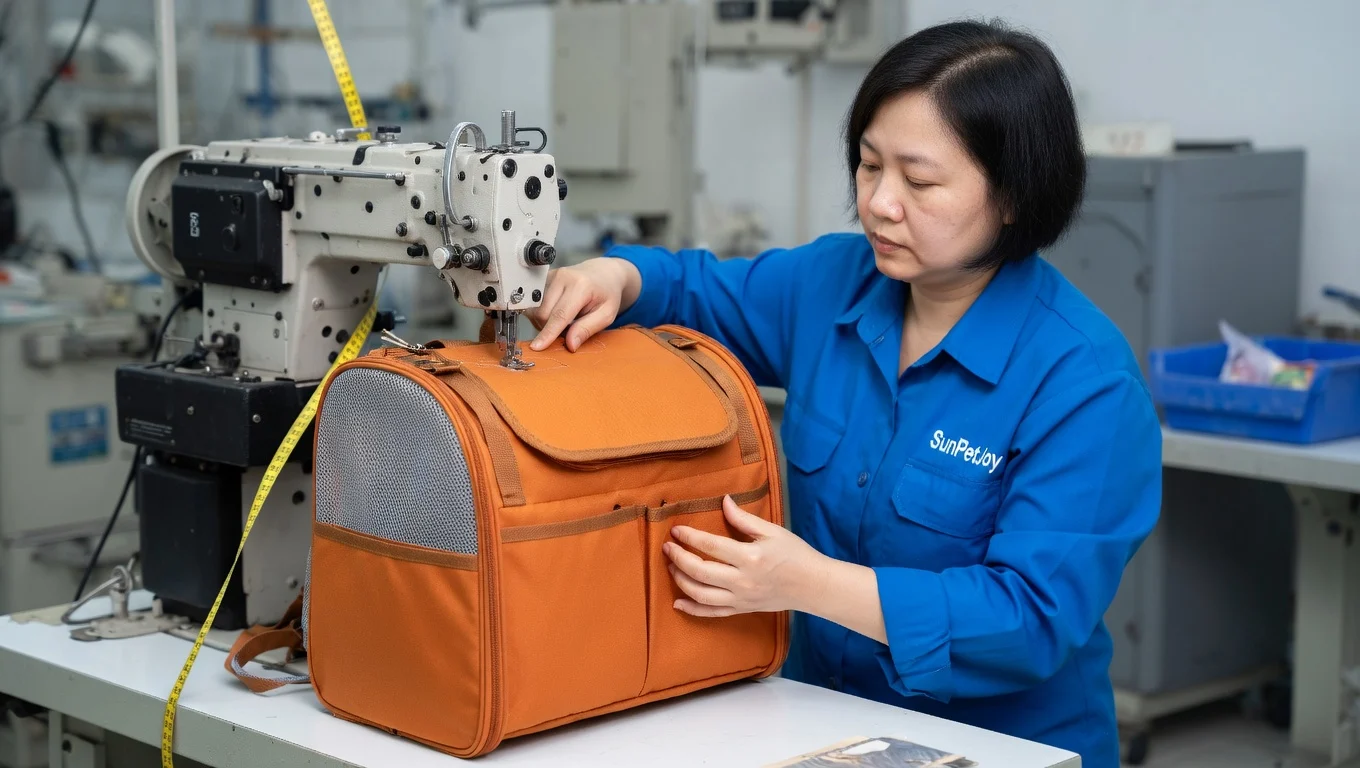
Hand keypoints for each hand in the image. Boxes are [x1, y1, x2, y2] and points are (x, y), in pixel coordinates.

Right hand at [526, 258, 641, 351]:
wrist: (602, 273)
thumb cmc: (607, 295)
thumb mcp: (607, 315)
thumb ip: (587, 329)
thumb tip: (570, 345)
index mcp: (581, 286)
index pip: (560, 315)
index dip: (548, 333)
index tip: (537, 347)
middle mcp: (562, 277)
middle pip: (543, 314)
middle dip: (551, 329)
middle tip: (569, 330)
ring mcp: (551, 276)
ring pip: (536, 310)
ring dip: (546, 322)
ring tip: (565, 320)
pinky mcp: (544, 278)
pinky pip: (534, 304)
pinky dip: (543, 313)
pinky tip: (556, 312)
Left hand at [663, 494, 828, 617]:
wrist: (813, 586)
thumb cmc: (795, 554)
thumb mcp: (773, 531)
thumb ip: (745, 519)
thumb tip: (724, 502)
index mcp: (750, 558)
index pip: (711, 546)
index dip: (690, 537)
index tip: (675, 530)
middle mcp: (742, 581)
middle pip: (700, 571)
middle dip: (678, 558)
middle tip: (667, 547)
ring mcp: (740, 599)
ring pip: (701, 594)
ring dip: (681, 580)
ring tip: (670, 567)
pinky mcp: (741, 610)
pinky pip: (712, 614)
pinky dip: (692, 610)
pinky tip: (677, 603)